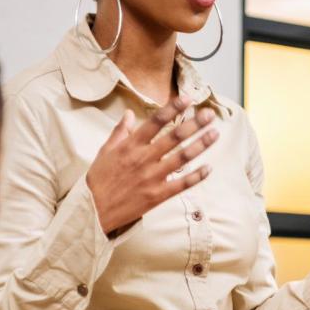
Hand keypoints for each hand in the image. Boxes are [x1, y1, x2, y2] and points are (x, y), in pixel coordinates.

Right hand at [87, 96, 218, 234]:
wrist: (94, 211)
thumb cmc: (98, 181)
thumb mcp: (105, 152)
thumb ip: (119, 132)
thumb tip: (128, 113)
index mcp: (130, 146)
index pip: (155, 121)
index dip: (173, 108)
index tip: (187, 99)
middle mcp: (143, 159)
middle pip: (174, 137)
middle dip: (194, 124)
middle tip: (209, 114)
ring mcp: (152, 178)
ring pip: (182, 158)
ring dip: (200, 145)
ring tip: (215, 134)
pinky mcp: (157, 195)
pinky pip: (181, 185)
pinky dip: (196, 176)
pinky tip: (209, 168)